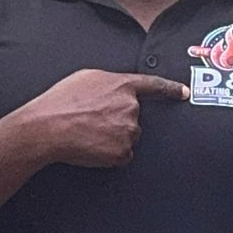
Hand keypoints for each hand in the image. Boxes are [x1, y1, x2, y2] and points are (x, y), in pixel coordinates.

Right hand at [19, 69, 188, 167]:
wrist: (48, 127)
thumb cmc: (61, 101)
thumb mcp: (86, 78)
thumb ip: (109, 82)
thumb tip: (115, 90)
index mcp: (122, 86)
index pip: (154, 85)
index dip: (171, 89)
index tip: (184, 93)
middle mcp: (131, 107)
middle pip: (134, 117)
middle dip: (118, 120)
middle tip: (92, 121)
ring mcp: (129, 130)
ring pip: (128, 136)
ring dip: (114, 137)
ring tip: (89, 133)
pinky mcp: (123, 152)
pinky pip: (122, 154)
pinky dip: (110, 154)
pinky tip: (92, 146)